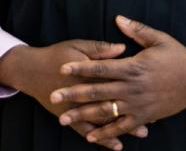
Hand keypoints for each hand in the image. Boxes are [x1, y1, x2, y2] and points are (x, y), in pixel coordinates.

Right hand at [0, 40, 147, 148]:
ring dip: (124, 127)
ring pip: (105, 119)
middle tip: (154, 115)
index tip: (153, 88)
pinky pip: (89, 130)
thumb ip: (100, 49)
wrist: (31, 70)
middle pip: (114, 102)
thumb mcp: (78, 46)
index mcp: (88, 72)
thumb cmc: (57, 55)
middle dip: (134, 109)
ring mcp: (76, 107)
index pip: (115, 79)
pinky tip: (117, 145)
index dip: (134, 84)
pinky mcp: (69, 116)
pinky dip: (103, 139)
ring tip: (143, 132)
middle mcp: (84, 92)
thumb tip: (122, 48)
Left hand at [50, 16, 185, 146]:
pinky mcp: (144, 117)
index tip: (63, 69)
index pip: (101, 68)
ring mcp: (137, 104)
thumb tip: (118, 19)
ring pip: (105, 112)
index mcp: (133, 67)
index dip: (80, 68)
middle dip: (73, 94)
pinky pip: (122, 127)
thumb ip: (137, 30)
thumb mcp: (159, 39)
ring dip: (83, 115)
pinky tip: (91, 137)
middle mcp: (132, 88)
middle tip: (53, 96)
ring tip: (63, 118)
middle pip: (97, 92)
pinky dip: (106, 133)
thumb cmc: (178, 57)